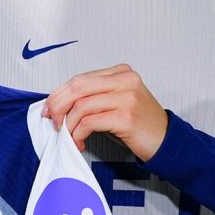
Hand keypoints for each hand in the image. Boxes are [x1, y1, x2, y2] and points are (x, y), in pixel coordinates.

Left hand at [43, 64, 167, 160]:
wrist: (166, 141)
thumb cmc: (138, 124)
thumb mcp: (116, 102)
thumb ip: (93, 96)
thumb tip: (59, 104)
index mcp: (120, 72)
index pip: (79, 78)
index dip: (58, 94)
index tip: (48, 109)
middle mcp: (125, 80)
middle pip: (77, 87)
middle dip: (58, 106)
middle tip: (53, 123)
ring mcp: (127, 97)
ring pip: (81, 106)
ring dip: (69, 125)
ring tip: (69, 137)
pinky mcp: (126, 117)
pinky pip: (90, 122)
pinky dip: (78, 133)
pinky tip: (80, 142)